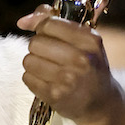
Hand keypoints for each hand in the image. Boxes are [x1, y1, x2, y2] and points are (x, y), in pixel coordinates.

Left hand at [18, 6, 124, 124]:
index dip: (42, 28)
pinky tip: (47, 81)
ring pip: (28, 60)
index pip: (49, 24)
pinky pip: (27, 78)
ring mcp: (67, 79)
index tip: (46, 35)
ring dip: (33, 64)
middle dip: (37, 48)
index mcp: (90, 40)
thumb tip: (23, 21)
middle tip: (50, 56)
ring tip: (48, 69)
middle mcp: (81, 58)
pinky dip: (33, 79)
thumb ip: (55, 22)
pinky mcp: (55, 95)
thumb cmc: (90, 67)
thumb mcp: (83, 41)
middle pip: (35, 43)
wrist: (101, 104)